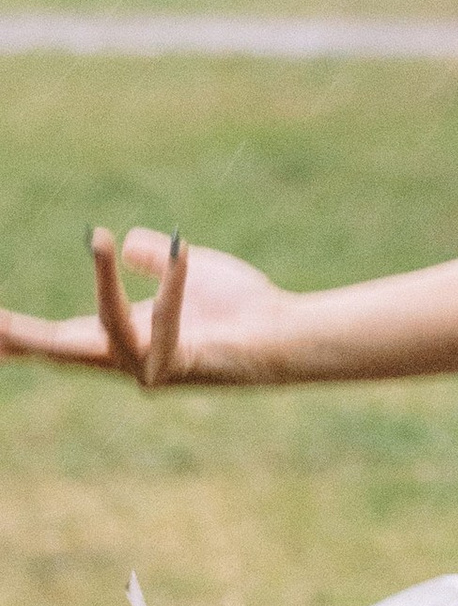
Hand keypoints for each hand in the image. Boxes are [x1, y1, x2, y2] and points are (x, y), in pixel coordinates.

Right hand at [0, 228, 293, 386]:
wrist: (283, 331)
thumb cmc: (237, 305)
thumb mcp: (185, 269)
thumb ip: (152, 258)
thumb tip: (120, 242)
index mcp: (120, 336)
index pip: (57, 338)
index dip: (18, 336)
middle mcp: (126, 358)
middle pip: (60, 351)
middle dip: (21, 339)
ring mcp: (150, 366)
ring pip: (107, 334)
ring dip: (103, 286)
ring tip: (98, 239)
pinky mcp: (181, 365)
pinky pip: (168, 323)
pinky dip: (173, 287)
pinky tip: (182, 254)